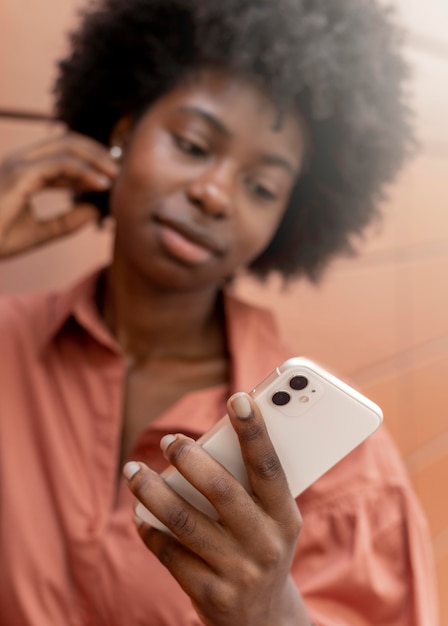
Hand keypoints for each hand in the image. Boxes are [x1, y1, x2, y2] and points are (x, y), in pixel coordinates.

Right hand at [0, 132, 117, 257]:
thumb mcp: (38, 234)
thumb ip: (66, 223)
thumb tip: (96, 213)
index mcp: (23, 173)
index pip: (62, 156)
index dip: (90, 163)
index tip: (110, 178)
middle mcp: (20, 163)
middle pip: (67, 142)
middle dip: (97, 153)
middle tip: (119, 171)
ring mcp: (18, 166)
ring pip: (66, 146)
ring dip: (96, 158)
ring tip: (114, 176)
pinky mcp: (18, 176)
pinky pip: (59, 164)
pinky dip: (83, 171)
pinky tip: (100, 184)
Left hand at [124, 392, 311, 625]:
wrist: (263, 620)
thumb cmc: (262, 547)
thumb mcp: (272, 520)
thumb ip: (249, 484)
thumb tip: (204, 443)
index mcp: (285, 517)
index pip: (269, 468)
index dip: (255, 432)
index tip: (238, 399)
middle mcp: (265, 544)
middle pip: (221, 490)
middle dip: (189, 459)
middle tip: (167, 441)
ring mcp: (237, 572)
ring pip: (184, 520)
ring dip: (152, 491)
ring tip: (133, 471)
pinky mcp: (210, 595)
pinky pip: (168, 553)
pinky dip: (149, 529)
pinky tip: (140, 515)